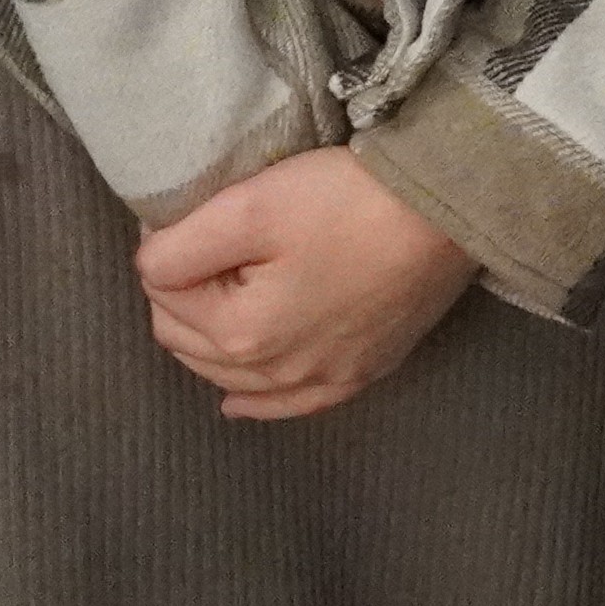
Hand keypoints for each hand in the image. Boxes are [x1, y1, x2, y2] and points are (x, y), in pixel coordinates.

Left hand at [132, 145, 481, 421]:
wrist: (454, 206)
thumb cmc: (352, 200)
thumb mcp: (254, 203)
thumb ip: (181, 243)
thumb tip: (150, 265)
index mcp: (239, 333)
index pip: (162, 292)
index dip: (170, 247)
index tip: (199, 214)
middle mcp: (273, 374)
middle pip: (186, 338)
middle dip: (186, 294)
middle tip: (219, 245)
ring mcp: (321, 380)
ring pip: (229, 375)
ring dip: (212, 340)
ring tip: (227, 293)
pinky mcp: (361, 373)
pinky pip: (290, 405)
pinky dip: (257, 401)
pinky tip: (240, 398)